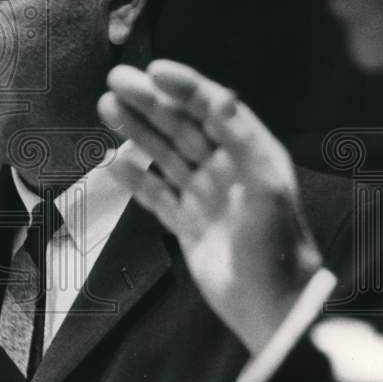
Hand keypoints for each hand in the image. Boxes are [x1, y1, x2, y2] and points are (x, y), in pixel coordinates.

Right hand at [98, 60, 322, 353]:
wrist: (272, 310)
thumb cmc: (276, 247)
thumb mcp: (265, 187)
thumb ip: (241, 139)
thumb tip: (218, 96)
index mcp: (251, 154)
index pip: (213, 109)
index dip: (184, 87)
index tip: (153, 70)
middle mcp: (227, 170)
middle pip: (181, 126)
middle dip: (150, 101)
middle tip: (116, 80)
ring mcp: (205, 196)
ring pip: (164, 155)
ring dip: (137, 131)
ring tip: (106, 107)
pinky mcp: (187, 225)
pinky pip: (155, 194)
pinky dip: (134, 178)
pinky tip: (112, 161)